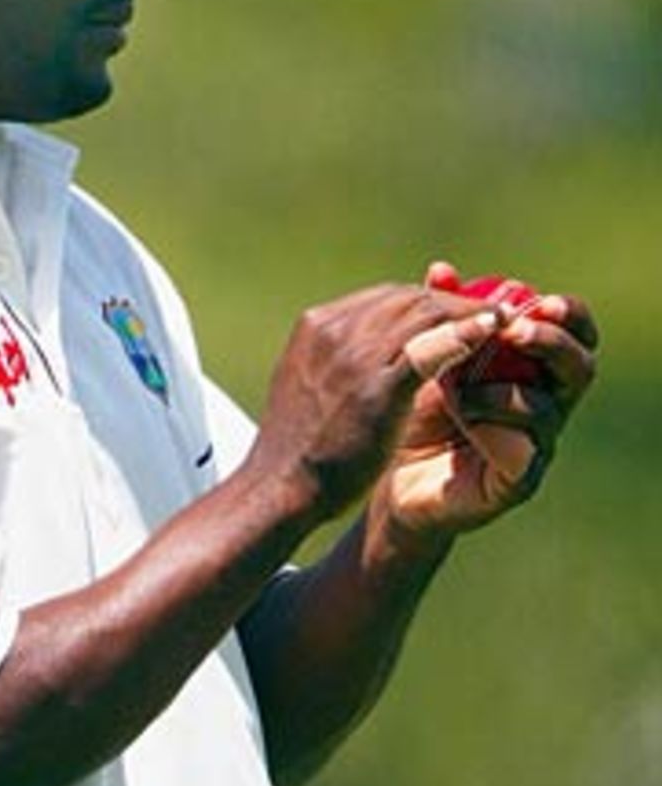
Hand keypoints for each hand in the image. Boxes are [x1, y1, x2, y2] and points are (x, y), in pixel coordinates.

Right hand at [248, 279, 510, 524]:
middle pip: (408, 298)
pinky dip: (467, 332)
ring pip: (425, 313)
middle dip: (454, 301)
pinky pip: (431, 348)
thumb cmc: (300, 447)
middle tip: (494, 311)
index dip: (428, 300)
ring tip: (506, 319)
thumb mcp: (312, 385)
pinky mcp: (376, 389)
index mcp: (316, 325)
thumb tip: (368, 347)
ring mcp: (353, 357)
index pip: (385, 297)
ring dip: (469, 312)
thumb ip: (339, 358)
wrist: (280, 488)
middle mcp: (333, 330)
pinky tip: (495, 329)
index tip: (458, 312)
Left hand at [374, 259, 598, 540]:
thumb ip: (442, 317)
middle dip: (550, 342)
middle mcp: (548, 404)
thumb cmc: (417, 414)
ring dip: (499, 387)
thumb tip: (442, 269)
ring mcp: (537, 444)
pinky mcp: (518, 480)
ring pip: (546, 407)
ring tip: (452, 387)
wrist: (390, 478)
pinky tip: (458, 416)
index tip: (541, 300)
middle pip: (580, 367)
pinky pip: (523, 450)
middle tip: (515, 330)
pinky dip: (491, 426)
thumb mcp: (429, 359)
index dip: (568, 313)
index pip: (575, 333)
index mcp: (536, 367)